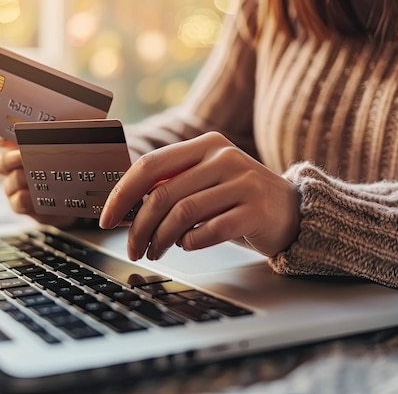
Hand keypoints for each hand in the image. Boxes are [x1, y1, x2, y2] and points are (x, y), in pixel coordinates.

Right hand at [0, 133, 76, 228]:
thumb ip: (60, 129)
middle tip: (22, 155)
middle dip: (9, 159)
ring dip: (18, 178)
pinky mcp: (25, 204)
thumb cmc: (70, 163)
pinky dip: (22, 199)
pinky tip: (31, 196)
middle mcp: (15, 167)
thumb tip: (65, 118)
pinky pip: (16, 202)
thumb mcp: (66, 141)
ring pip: (8, 183)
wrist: (80, 194)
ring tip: (32, 176)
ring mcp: (19, 187)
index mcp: (21, 146)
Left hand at [99, 132, 300, 260]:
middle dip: (139, 227)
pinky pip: (209, 230)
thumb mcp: (205, 181)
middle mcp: (223, 157)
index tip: (106, 218)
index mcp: (205, 145)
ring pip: (183, 213)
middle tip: (133, 248)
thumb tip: (124, 209)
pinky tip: (189, 245)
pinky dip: (191, 242)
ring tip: (156, 251)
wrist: (291, 210)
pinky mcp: (255, 208)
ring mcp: (242, 181)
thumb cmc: (237, 199)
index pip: (150, 165)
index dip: (122, 194)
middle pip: (163, 193)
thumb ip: (172, 185)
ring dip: (161, 239)